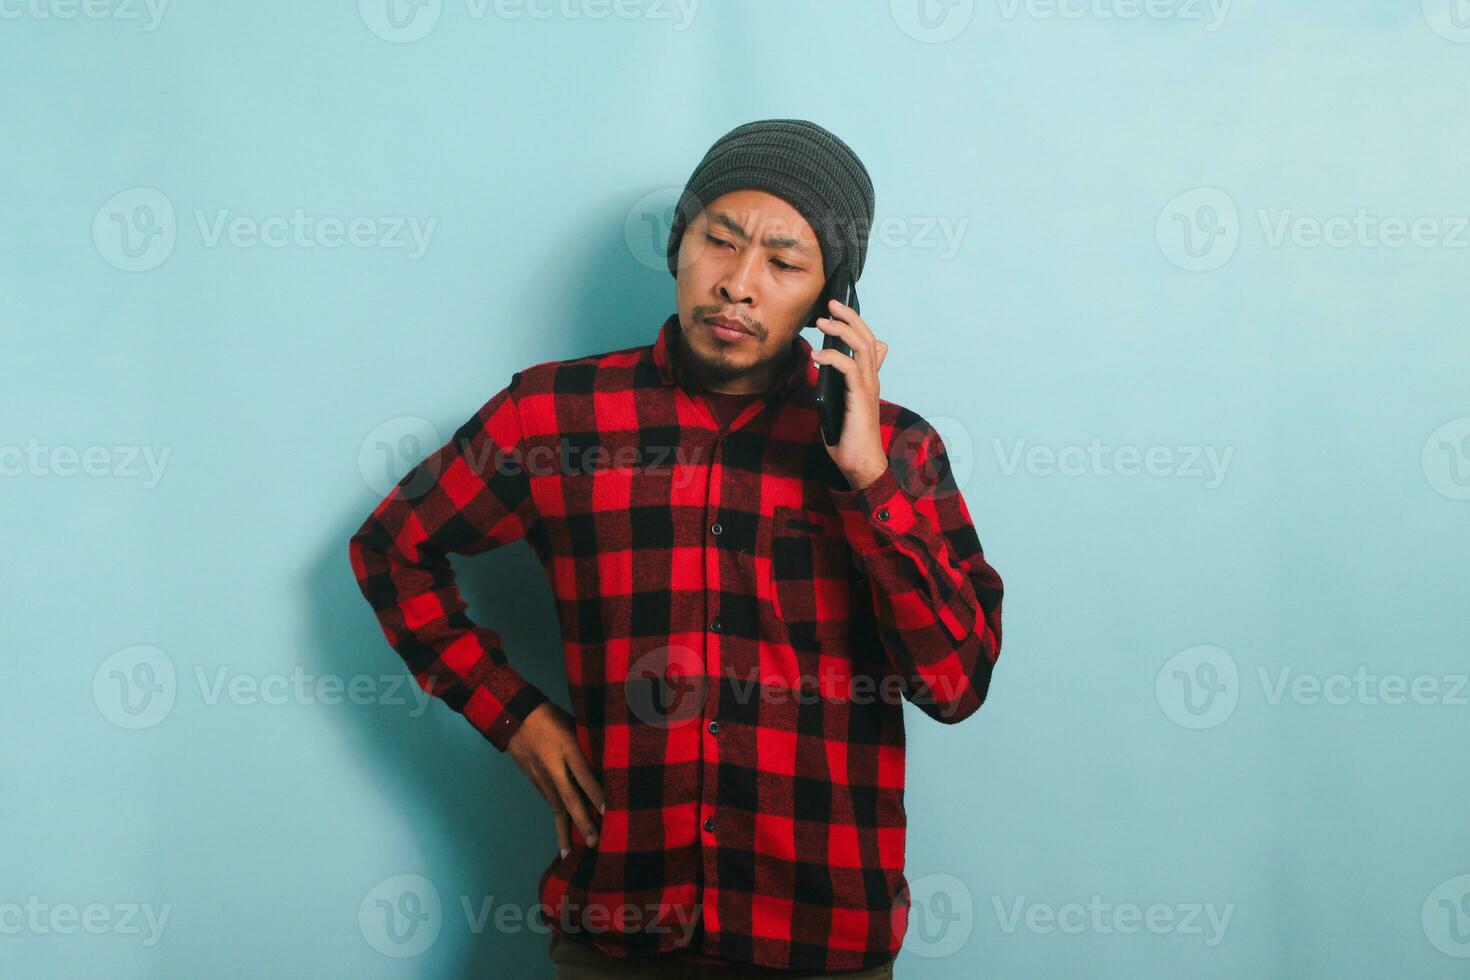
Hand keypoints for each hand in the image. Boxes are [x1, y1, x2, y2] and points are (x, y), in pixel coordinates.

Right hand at [506, 701, 604, 857]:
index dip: (596, 794)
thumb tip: (605, 761)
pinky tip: (563, 833)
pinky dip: (557, 818)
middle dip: (582, 822)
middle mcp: (552, 766)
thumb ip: (586, 743)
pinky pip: (549, 802)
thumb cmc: (548, 715)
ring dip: (565, 829)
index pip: (584, 775)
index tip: (609, 812)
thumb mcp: (571, 723)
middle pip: (569, 798)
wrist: (510, 715)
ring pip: (556, 806)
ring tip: (573, 852)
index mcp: (566, 747)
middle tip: (594, 842)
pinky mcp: (533, 780)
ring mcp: (540, 776)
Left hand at [810, 297, 889, 489]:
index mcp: (868, 381)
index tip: (837, 312)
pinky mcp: (860, 398)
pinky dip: (833, 357)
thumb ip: (837, 386)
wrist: (860, 464)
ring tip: (822, 322)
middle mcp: (872, 380)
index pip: (869, 343)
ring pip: (862, 347)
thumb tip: (822, 367)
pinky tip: (817, 356)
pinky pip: (850, 368)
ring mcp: (868, 388)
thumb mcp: (839, 405)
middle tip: (831, 304)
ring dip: (841, 331)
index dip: (856, 324)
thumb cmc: (848, 438)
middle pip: (868, 338)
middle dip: (850, 317)